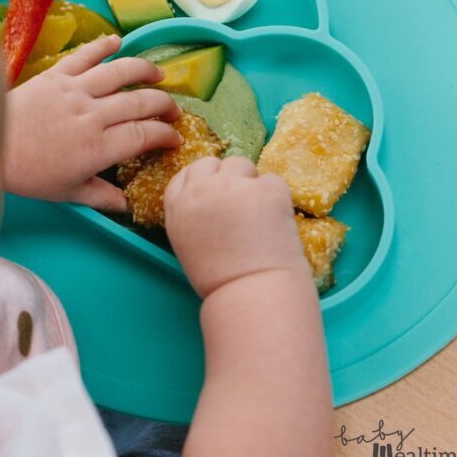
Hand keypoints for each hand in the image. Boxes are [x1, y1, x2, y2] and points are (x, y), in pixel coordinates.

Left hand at [3, 35, 181, 209]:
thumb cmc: (30, 174)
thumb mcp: (69, 192)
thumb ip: (103, 197)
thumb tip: (128, 206)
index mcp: (99, 147)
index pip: (145, 135)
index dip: (166, 135)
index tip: (174, 138)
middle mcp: (93, 116)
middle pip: (141, 102)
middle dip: (164, 105)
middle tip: (174, 111)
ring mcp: (75, 92)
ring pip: (120, 73)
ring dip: (145, 71)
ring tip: (159, 76)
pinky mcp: (56, 76)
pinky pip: (85, 56)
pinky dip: (103, 46)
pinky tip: (118, 42)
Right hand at [164, 156, 307, 297]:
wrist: (251, 293)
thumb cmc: (222, 282)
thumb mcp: (189, 245)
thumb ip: (194, 215)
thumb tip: (214, 197)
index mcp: (178, 207)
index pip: (186, 174)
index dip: (204, 180)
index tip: (216, 191)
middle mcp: (202, 190)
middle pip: (213, 163)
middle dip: (227, 176)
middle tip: (242, 204)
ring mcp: (234, 186)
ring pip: (244, 165)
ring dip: (252, 184)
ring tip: (259, 217)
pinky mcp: (265, 188)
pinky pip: (273, 181)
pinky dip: (277, 198)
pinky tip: (275, 225)